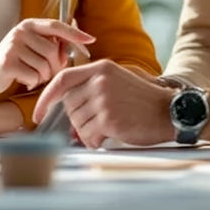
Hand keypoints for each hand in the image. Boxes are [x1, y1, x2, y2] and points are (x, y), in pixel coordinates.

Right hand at [0, 19, 95, 99]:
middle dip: (55, 66)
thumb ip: (54, 45)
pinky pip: (34, 76)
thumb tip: (79, 43)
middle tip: (47, 72)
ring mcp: (12, 46)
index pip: (56, 25)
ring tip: (33, 75)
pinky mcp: (7, 62)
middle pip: (53, 50)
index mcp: (29, 25)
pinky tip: (25, 80)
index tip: (91, 40)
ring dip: (43, 76)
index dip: (75, 33)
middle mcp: (20, 32)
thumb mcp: (34, 48)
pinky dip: (33, 82)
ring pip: (45, 66)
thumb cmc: (17, 61)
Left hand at [33, 61, 173, 148]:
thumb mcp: (118, 81)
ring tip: (107, 129)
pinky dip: (94, 141)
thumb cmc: (144, 101)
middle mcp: (100, 81)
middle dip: (78, 120)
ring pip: (77, 123)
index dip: (46, 98)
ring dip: (88, 132)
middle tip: (96, 124)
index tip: (37, 113)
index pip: (62, 80)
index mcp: (101, 68)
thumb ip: (92, 86)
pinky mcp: (108, 118)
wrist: (172, 111)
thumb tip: (66, 106)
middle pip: (69, 105)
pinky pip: (87, 135)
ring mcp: (104, 99)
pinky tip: (109, 136)